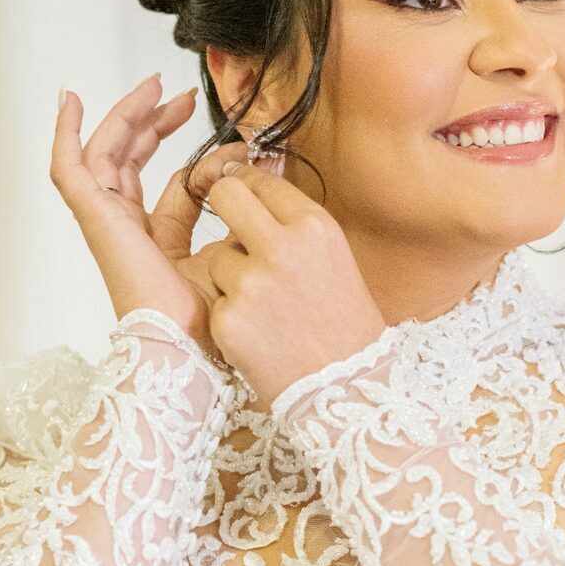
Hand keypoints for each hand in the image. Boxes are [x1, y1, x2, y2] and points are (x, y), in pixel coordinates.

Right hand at [49, 73, 271, 366]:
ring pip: (105, 157)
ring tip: (150, 88)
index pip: (171, 187)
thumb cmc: (213, 322)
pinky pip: (70, 170)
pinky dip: (66, 134)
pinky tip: (70, 100)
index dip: (195, 155)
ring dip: (125, 118)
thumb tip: (262, 166)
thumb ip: (239, 212)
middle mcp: (128, 232)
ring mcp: (108, 226)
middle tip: (178, 95)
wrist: (188, 353)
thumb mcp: (234, 253)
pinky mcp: (97, 221)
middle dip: (153, 124)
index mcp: (158, 245)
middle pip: (131, 164)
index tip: (228, 135)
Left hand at [203, 163, 386, 406]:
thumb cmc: (344, 325)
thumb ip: (296, 221)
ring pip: (217, 256)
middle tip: (233, 227)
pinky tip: (261, 333)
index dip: (248, 184)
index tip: (243, 190)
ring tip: (267, 307)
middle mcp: (283, 247)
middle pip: (226, 195)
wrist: (347, 389)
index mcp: (315, 227)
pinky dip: (232, 315)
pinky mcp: (229, 319)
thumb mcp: (333, 257)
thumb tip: (257, 176)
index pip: (262, 182)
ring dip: (232, 276)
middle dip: (223, 204)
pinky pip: (216, 299)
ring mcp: (252, 284)